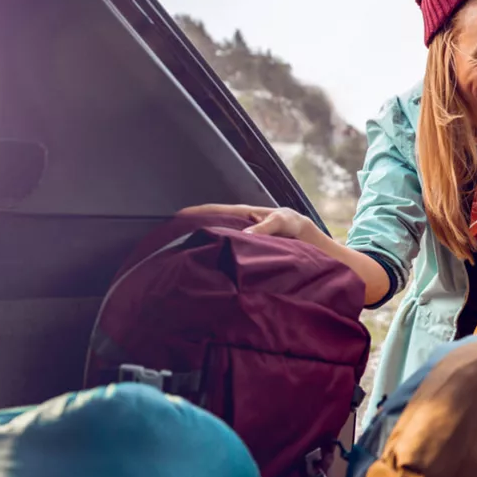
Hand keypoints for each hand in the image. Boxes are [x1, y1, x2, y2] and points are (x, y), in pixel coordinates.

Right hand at [179, 203, 319, 241]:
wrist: (305, 237)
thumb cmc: (292, 223)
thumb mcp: (281, 222)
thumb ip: (264, 227)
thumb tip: (244, 236)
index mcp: (242, 213)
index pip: (213, 210)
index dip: (194, 213)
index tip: (175, 219)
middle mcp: (236, 224)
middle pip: (209, 225)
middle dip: (190, 230)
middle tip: (170, 241)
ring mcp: (239, 238)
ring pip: (215, 239)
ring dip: (201, 244)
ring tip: (181, 254)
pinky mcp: (244, 250)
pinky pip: (225, 251)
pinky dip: (215, 255)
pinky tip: (205, 265)